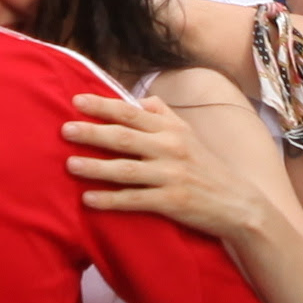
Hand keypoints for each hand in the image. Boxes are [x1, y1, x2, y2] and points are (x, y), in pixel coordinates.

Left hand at [64, 88, 238, 232]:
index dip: (103, 106)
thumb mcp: (190, 135)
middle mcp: (170, 149)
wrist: (237, 203)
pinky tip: (89, 199)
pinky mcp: (172, 202)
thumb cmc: (207, 167)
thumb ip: (165, 115)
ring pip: (126, 169)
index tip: (77, 101)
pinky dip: (111, 200)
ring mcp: (171, 176)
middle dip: (92, 132)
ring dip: (96, 167)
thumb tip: (142, 99)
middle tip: (65, 129)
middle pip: (124, 138)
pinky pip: (135, 200)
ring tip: (70, 164)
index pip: (131, 113)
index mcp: (171, 130)